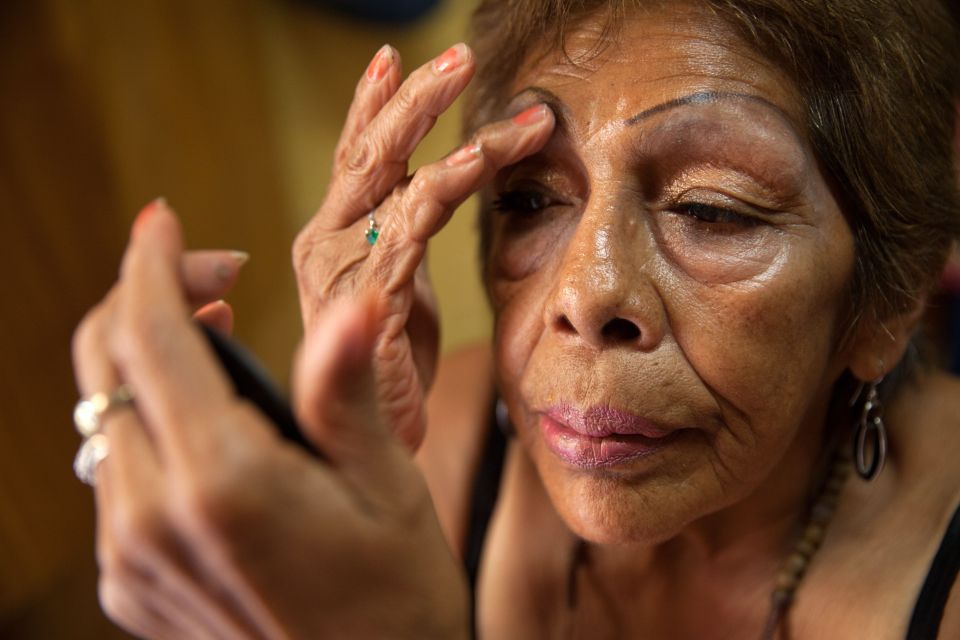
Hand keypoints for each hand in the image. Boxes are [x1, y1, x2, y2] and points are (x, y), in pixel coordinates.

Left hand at [72, 201, 468, 638]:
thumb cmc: (396, 597)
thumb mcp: (387, 487)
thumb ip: (347, 393)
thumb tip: (352, 304)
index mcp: (221, 482)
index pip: (150, 338)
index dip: (151, 264)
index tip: (165, 219)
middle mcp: (152, 519)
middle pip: (105, 367)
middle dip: (145, 296)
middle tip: (215, 272)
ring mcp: (130, 557)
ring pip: (103, 418)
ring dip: (146, 356)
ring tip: (215, 325)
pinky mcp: (128, 582)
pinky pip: (115, 471)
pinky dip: (146, 419)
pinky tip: (203, 413)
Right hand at [292, 43, 554, 448]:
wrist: (371, 442)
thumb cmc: (388, 362)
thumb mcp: (402, 281)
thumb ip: (409, 230)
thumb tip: (440, 181)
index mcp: (336, 233)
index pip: (356, 155)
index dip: (374, 104)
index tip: (396, 57)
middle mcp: (327, 240)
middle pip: (367, 150)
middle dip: (412, 98)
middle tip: (457, 56)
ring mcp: (340, 266)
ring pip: (392, 175)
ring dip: (445, 131)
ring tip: (505, 109)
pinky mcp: (366, 296)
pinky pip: (411, 225)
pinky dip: (447, 184)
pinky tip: (480, 160)